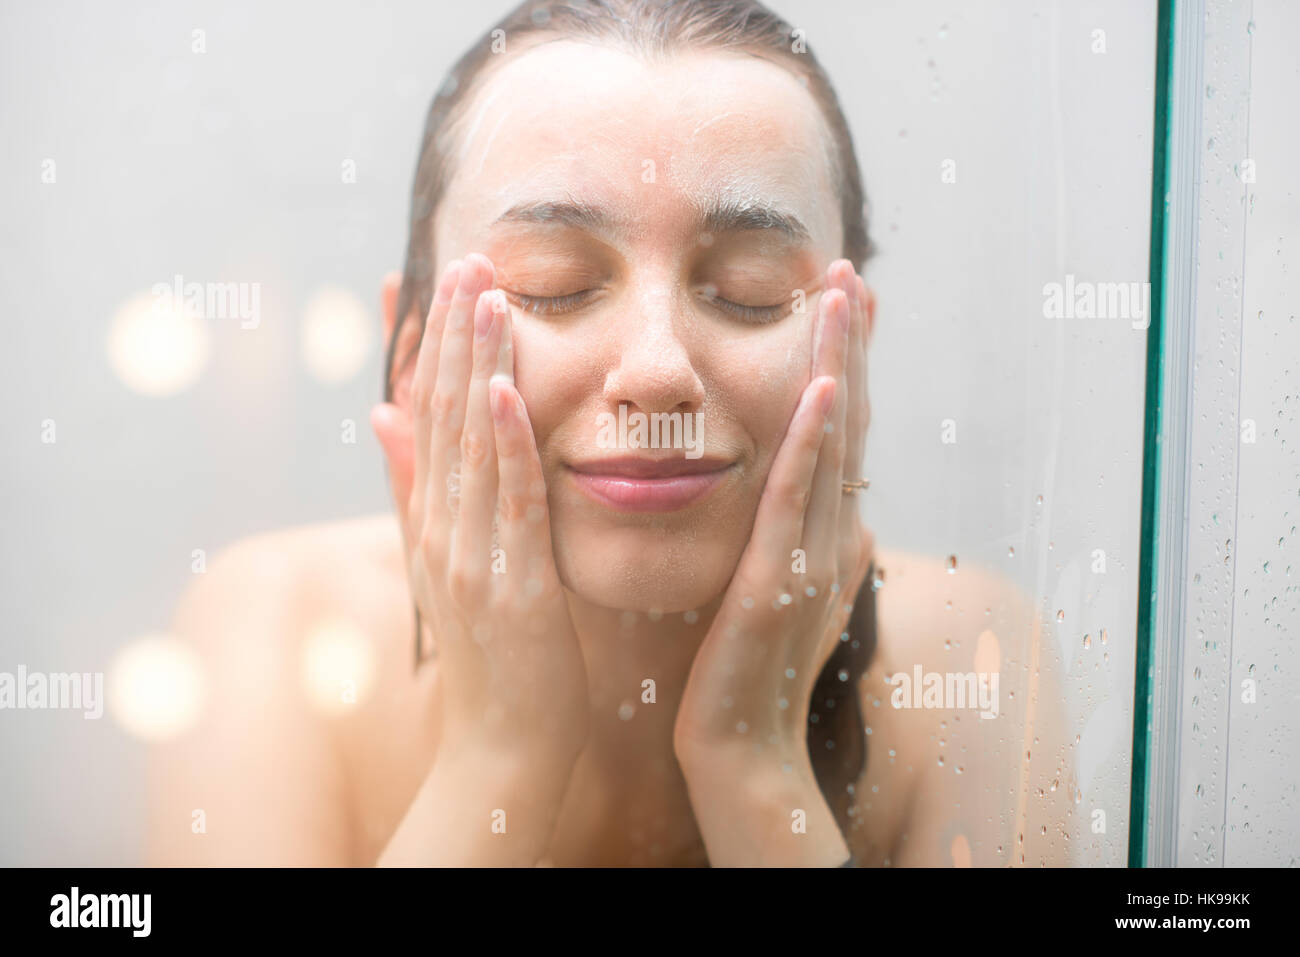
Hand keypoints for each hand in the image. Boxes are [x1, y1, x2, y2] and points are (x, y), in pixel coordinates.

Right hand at [372, 253, 588, 765]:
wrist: (504, 742)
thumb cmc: (490, 652)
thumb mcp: (444, 560)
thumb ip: (414, 488)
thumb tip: (381, 415)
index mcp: (429, 519)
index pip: (421, 416)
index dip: (422, 346)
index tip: (424, 280)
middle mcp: (439, 528)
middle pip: (442, 416)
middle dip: (453, 334)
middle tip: (466, 257)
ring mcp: (469, 556)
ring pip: (473, 445)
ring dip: (480, 367)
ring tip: (487, 294)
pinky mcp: (510, 586)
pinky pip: (509, 503)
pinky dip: (508, 446)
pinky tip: (511, 391)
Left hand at [673, 259, 874, 865]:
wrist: (740, 746)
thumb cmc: (751, 673)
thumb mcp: (782, 597)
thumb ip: (807, 549)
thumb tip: (837, 517)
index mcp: (821, 532)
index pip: (837, 435)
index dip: (843, 367)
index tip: (842, 306)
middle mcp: (828, 535)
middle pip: (846, 423)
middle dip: (849, 348)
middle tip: (851, 274)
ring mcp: (810, 555)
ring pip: (831, 445)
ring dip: (839, 367)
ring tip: (842, 297)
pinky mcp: (779, 582)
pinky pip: (797, 500)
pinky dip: (815, 444)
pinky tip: (820, 391)